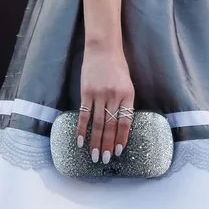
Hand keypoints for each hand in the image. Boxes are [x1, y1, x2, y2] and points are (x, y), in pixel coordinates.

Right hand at [76, 47, 135, 162]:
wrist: (103, 49)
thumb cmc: (117, 67)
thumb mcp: (127, 84)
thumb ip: (124, 102)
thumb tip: (121, 124)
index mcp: (128, 95)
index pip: (126, 121)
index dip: (122, 138)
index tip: (119, 151)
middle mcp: (114, 96)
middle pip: (111, 125)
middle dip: (108, 144)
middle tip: (105, 159)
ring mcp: (99, 94)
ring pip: (97, 123)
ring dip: (95, 142)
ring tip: (95, 155)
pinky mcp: (86, 93)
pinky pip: (84, 115)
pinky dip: (82, 129)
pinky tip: (80, 142)